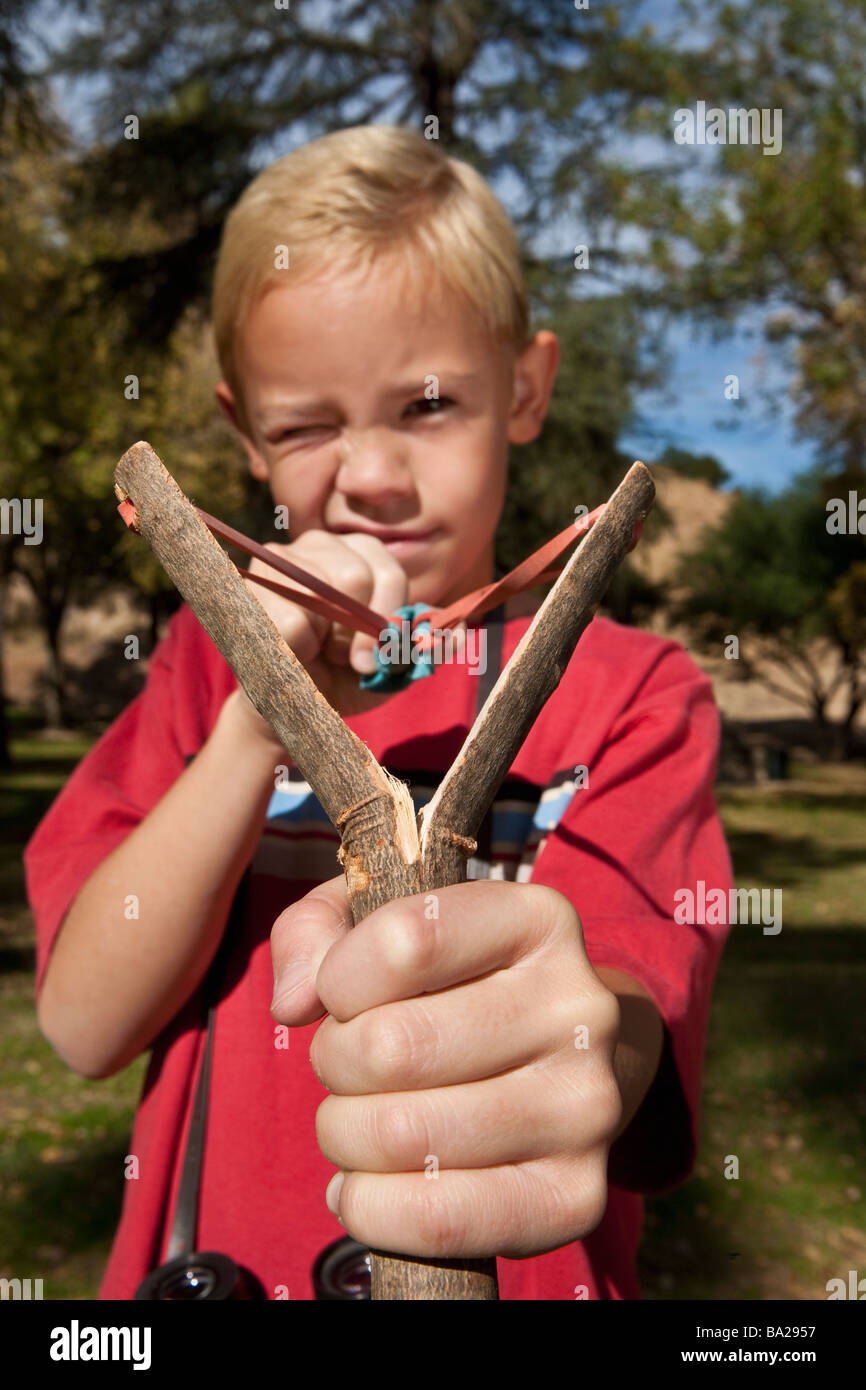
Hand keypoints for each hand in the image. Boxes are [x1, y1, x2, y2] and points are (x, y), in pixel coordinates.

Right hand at [237, 530, 408, 716]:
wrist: (288, 707)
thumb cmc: (342, 680)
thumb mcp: (391, 669)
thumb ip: (423, 649)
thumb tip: (456, 634)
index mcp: (363, 552)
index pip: (389, 572)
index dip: (387, 622)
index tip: (373, 661)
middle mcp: (322, 543)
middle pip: (356, 576)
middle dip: (355, 630)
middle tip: (340, 655)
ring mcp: (280, 557)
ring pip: (321, 597)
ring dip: (323, 640)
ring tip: (314, 649)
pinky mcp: (248, 583)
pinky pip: (291, 623)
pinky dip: (295, 651)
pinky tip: (287, 651)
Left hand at [270, 875, 622, 1259]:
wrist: (572, 1061)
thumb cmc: (455, 985)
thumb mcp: (386, 924)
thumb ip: (315, 932)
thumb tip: (292, 1004)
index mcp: (536, 921)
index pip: (406, 940)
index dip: (339, 977)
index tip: (343, 994)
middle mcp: (578, 1009)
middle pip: (392, 1047)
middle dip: (334, 1063)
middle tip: (348, 1066)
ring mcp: (586, 1108)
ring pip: (402, 1135)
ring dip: (344, 1135)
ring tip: (360, 1120)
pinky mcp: (576, 1197)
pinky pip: (435, 1219)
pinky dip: (369, 1208)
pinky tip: (367, 1185)